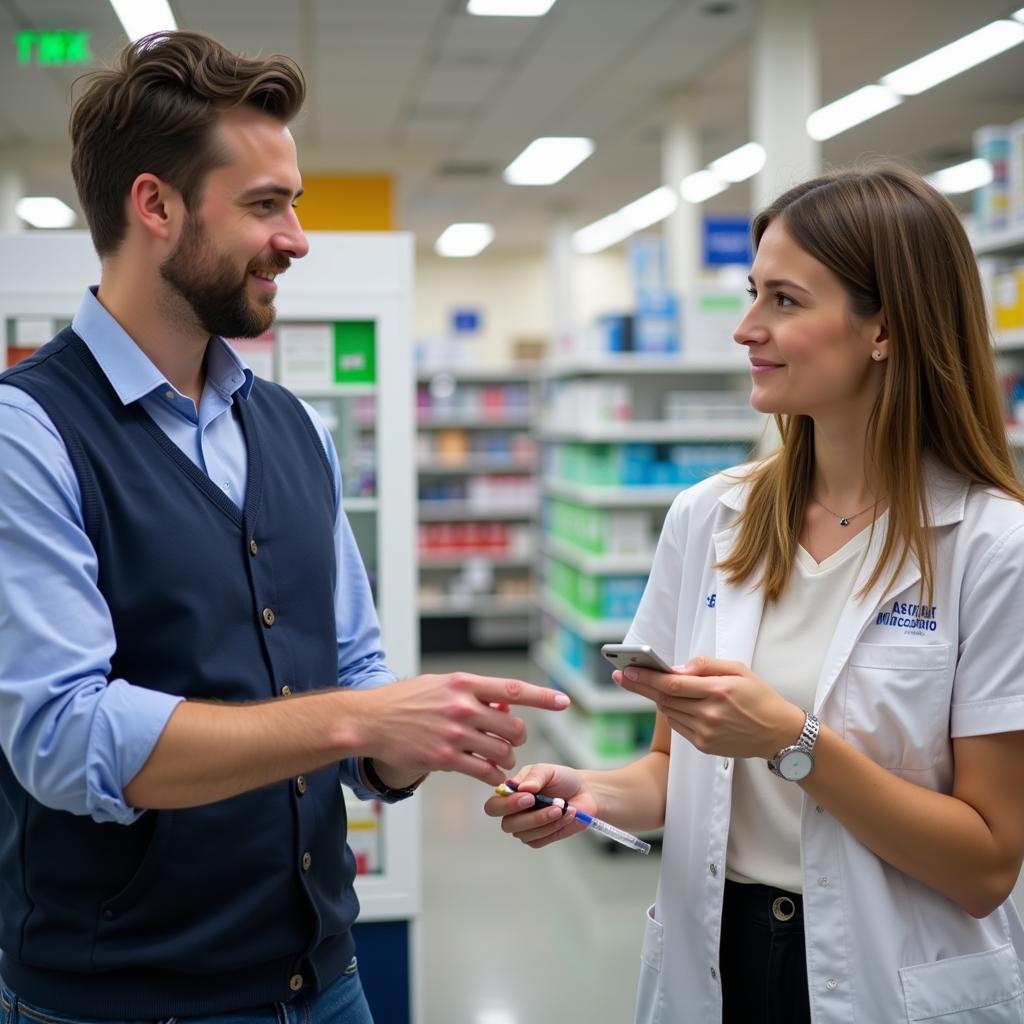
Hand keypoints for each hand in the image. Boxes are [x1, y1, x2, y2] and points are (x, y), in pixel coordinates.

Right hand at [356, 673, 569, 786]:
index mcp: (464, 684)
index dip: (542, 697)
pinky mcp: (445, 759)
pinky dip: (494, 777)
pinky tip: (491, 776)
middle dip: (516, 739)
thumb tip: (503, 703)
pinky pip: (484, 772)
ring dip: (506, 760)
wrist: (371, 720)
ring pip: (502, 752)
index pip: (513, 689)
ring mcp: (455, 734)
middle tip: (509, 743)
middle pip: (513, 727)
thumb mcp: (440, 684)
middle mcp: (463, 707)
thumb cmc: (405, 700)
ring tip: (498, 761)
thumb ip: (471, 692)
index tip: (563, 701)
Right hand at [483, 763, 595, 849]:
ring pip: (525, 834)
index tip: (529, 797)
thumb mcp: (548, 770)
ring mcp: (525, 828)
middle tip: (554, 807)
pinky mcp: (539, 838)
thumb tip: (521, 787)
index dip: (507, 805)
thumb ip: (534, 776)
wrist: (584, 792)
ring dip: (547, 822)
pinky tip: (566, 816)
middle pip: (508, 825)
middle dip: (531, 817)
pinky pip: (539, 840)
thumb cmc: (562, 779)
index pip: (494, 806)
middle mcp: (514, 812)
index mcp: (510, 793)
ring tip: (563, 808)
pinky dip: (554, 828)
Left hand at [613, 657, 803, 759]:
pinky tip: (672, 703)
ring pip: (669, 712)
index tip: (626, 670)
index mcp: (718, 692)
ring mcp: (706, 733)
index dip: (646, 677)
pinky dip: (671, 712)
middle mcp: (709, 714)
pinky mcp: (704, 746)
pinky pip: (678, 726)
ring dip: (657, 698)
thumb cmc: (758, 696)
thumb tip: (674, 668)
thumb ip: (705, 665)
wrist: (778, 733)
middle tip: (622, 676)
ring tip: (648, 685)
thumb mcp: (737, 669)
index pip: (672, 683)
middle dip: (640, 686)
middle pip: (664, 698)